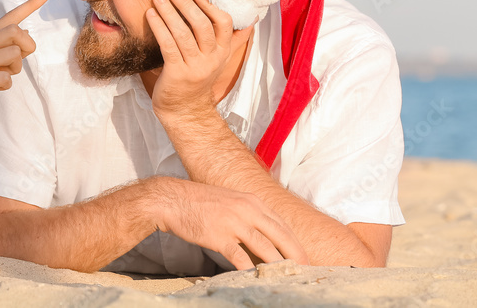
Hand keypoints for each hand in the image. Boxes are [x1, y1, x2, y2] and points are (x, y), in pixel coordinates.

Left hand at [146, 0, 253, 115]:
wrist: (184, 111)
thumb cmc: (197, 78)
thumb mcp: (217, 59)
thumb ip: (231, 39)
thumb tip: (252, 18)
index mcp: (222, 51)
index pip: (224, 23)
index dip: (209, 5)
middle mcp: (212, 59)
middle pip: (202, 25)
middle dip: (186, 5)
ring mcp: (195, 67)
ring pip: (183, 34)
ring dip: (169, 13)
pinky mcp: (177, 74)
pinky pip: (168, 46)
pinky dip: (158, 27)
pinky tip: (150, 15)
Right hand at [148, 176, 308, 269]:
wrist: (171, 199)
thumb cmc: (199, 202)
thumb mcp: (230, 200)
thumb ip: (247, 213)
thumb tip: (263, 233)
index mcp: (251, 201)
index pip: (281, 223)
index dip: (294, 241)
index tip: (302, 255)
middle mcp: (246, 210)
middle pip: (280, 235)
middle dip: (295, 255)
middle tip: (306, 269)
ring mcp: (233, 223)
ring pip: (266, 248)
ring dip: (279, 265)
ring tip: (288, 276)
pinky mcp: (219, 236)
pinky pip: (240, 257)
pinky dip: (250, 269)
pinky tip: (255, 277)